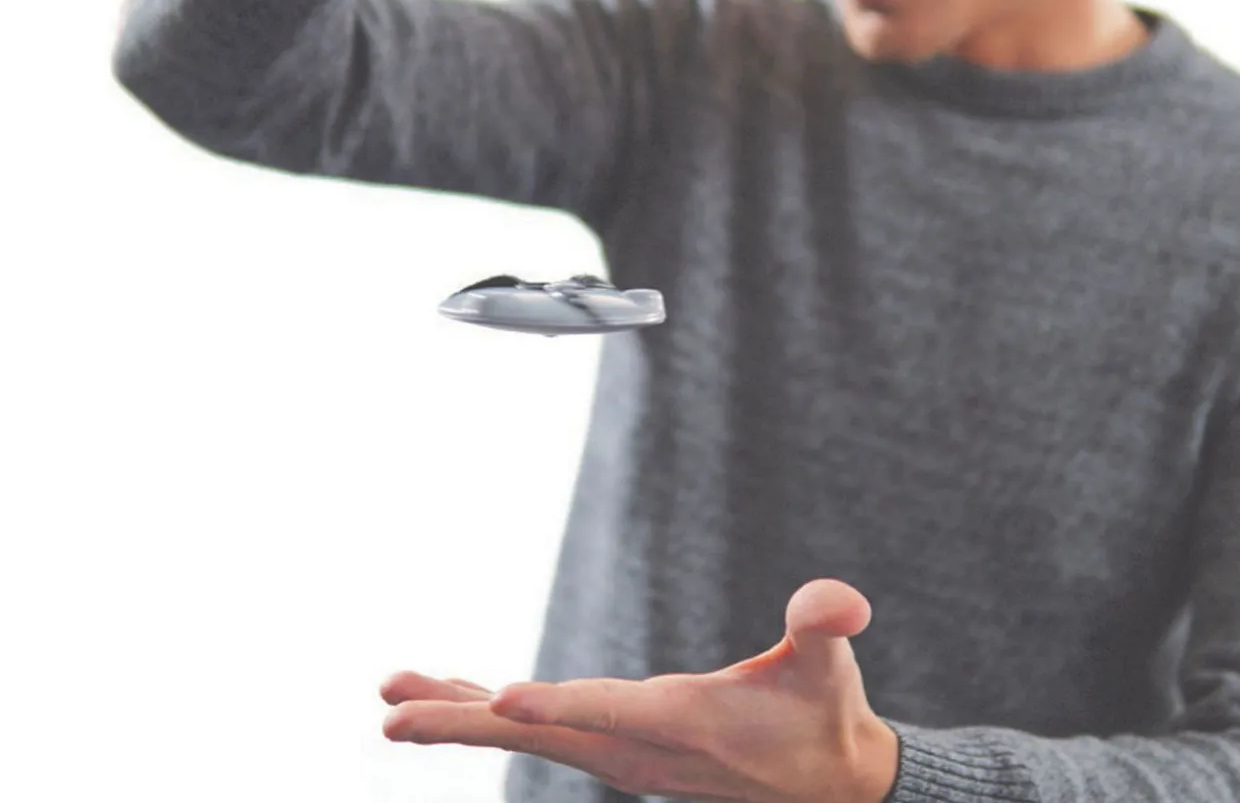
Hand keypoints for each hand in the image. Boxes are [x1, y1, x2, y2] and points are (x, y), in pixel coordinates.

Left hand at [381, 578, 899, 802]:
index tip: (499, 700)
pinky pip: (543, 730)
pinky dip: (493, 711)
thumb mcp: (829, 669)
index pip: (610, 714)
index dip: (558, 707)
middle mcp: (637, 750)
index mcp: (681, 726)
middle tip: (390, 711)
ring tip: (393, 696)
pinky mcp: (618, 747)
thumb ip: (822, 629)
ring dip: (460, 714)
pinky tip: (461, 694)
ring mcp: (621, 755)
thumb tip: (839, 601)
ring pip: (528, 735)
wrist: (828, 785)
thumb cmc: (823, 716)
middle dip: (464, 721)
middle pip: (540, 735)